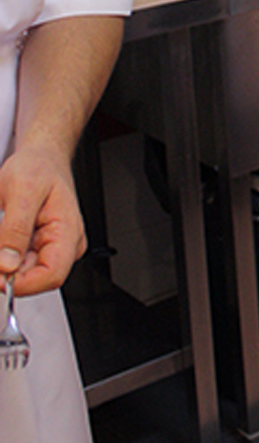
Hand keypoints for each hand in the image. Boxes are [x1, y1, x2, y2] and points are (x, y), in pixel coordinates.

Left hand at [0, 144, 86, 294]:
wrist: (41, 159)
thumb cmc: (38, 168)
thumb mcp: (22, 190)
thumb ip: (15, 228)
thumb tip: (6, 265)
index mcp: (68, 232)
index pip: (52, 275)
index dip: (21, 283)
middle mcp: (65, 245)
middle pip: (34, 278)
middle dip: (6, 270)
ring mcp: (52, 248)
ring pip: (22, 273)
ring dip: (3, 263)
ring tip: (1, 229)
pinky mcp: (39, 249)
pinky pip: (18, 263)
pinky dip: (4, 256)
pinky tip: (2, 240)